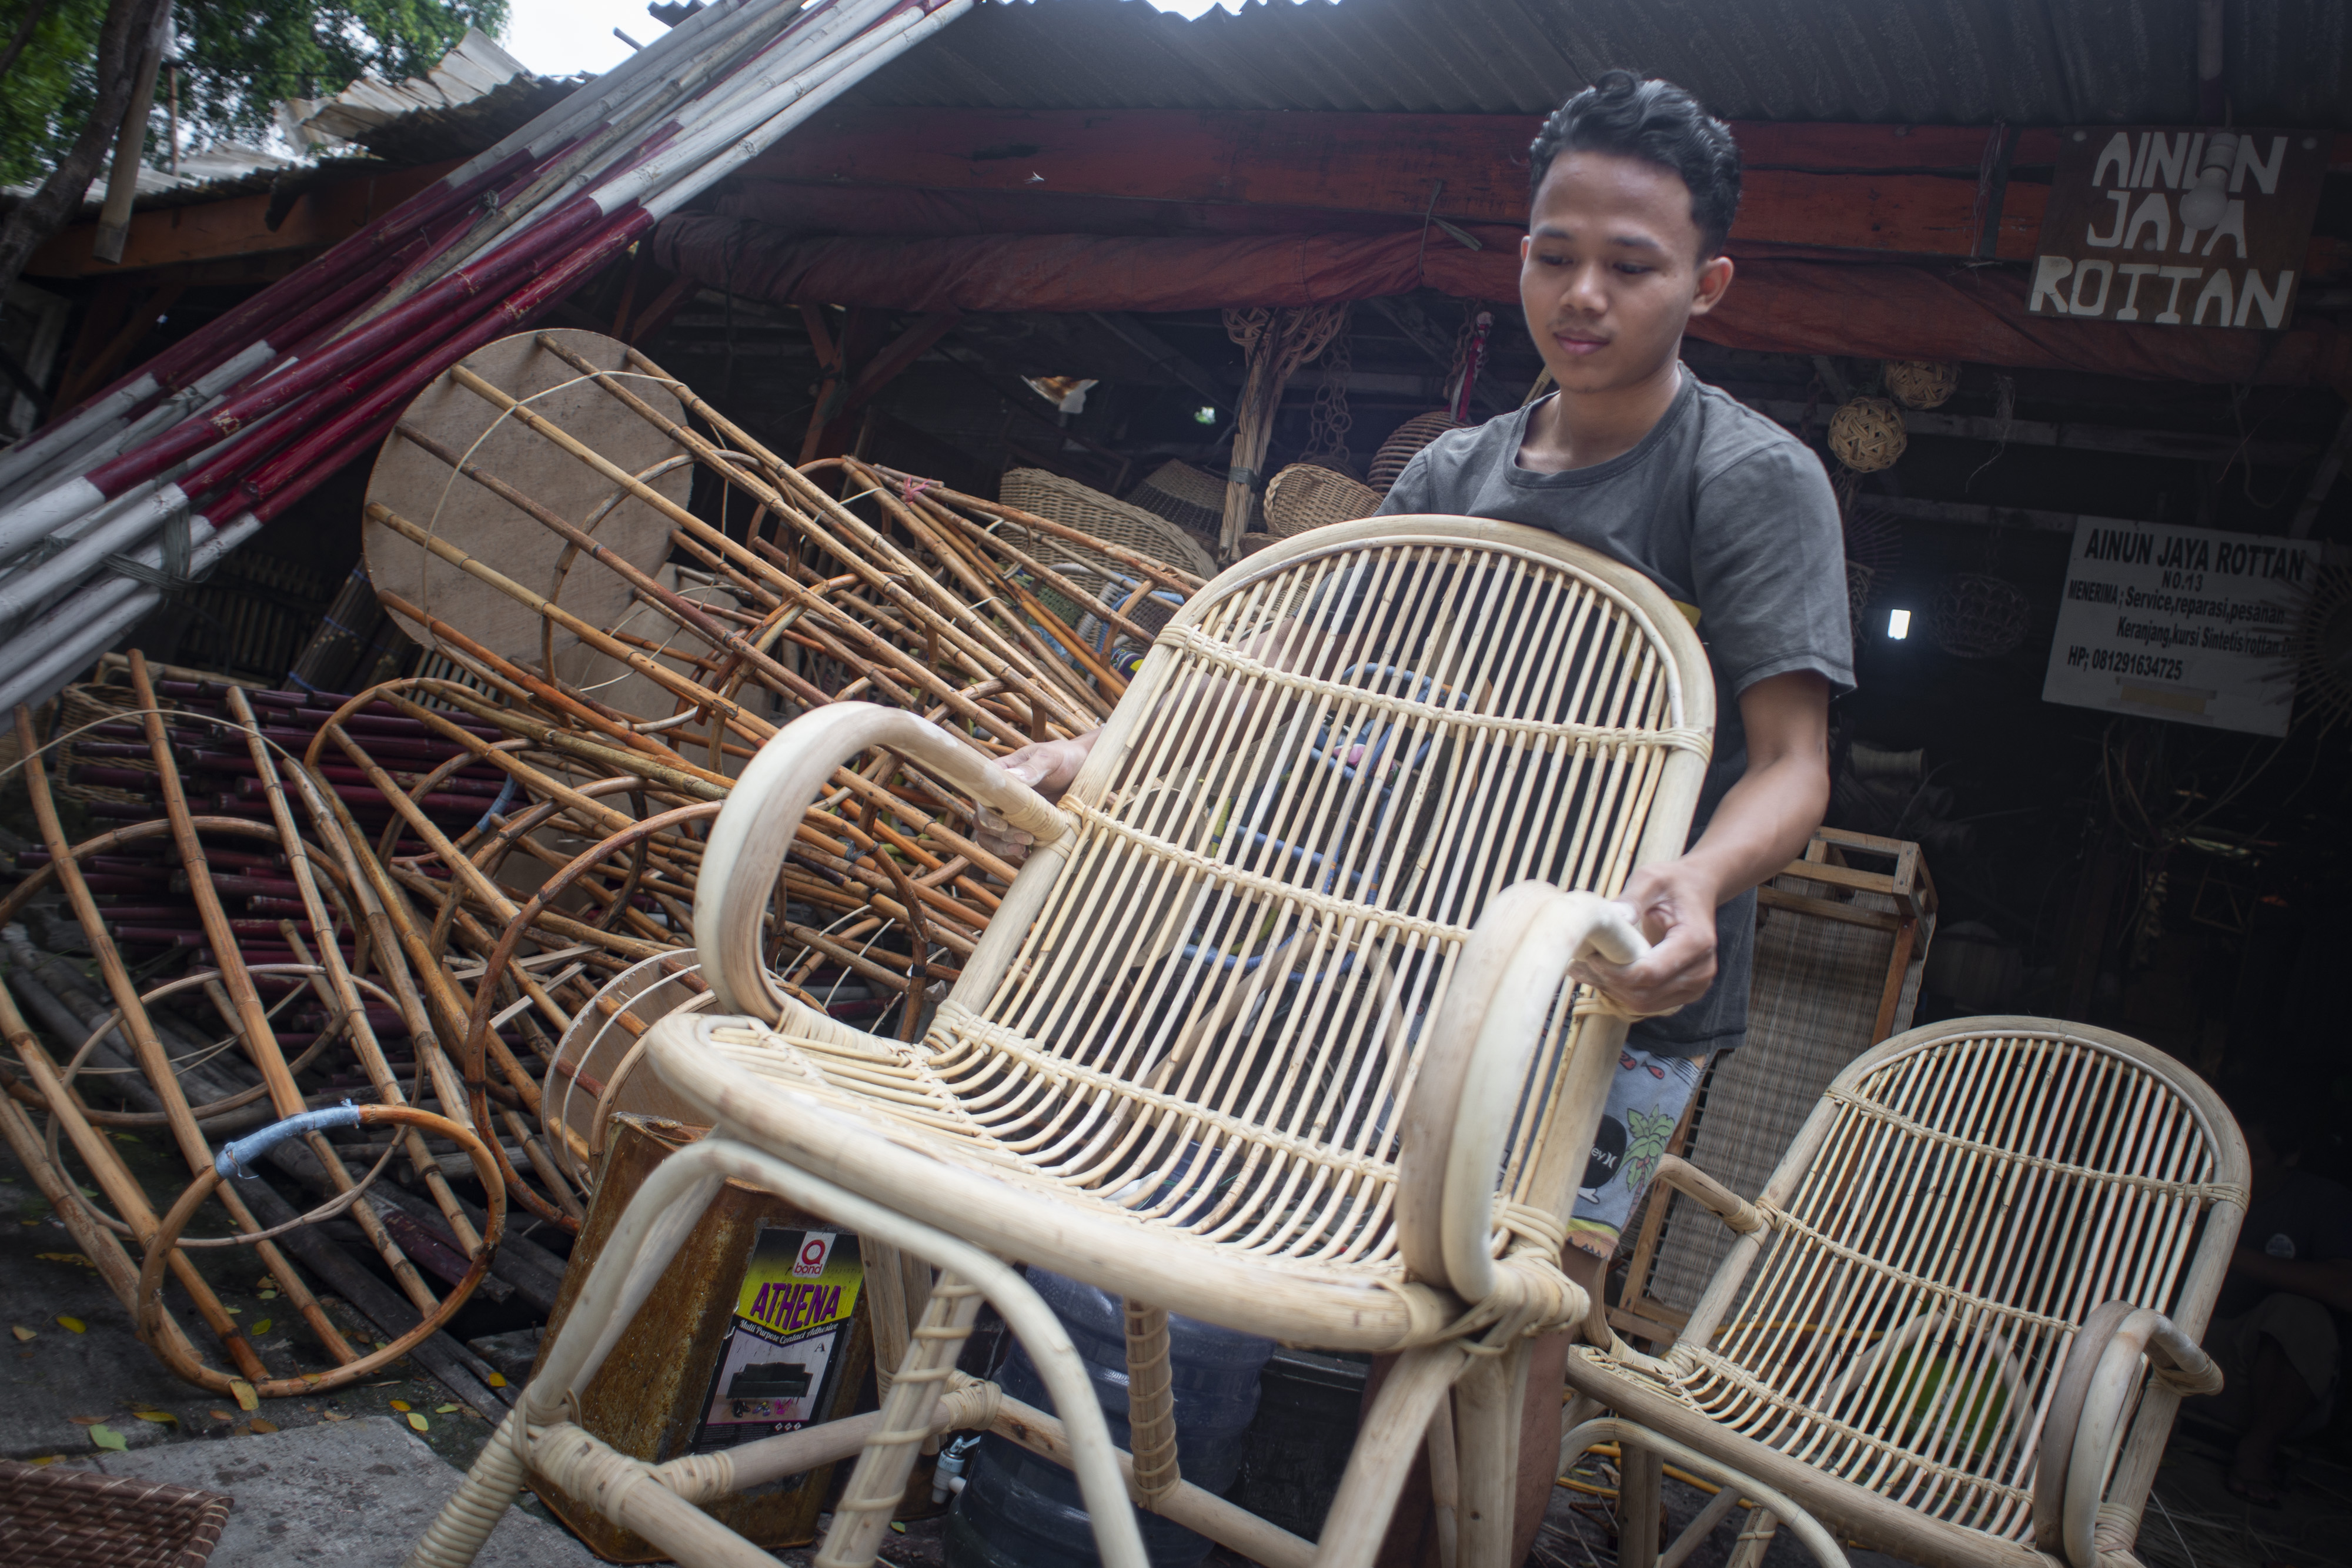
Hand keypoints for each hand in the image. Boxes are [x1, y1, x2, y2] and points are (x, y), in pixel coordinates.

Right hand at [975, 731, 1096, 865]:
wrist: (1086, 769)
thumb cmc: (1066, 757)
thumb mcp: (1051, 758)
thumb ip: (1032, 767)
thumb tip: (1012, 778)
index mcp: (1001, 775)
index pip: (981, 797)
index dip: (985, 814)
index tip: (1002, 825)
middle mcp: (1001, 796)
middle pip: (982, 821)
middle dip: (999, 834)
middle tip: (1025, 838)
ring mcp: (1011, 813)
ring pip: (991, 836)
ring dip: (1002, 846)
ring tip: (1023, 848)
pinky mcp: (1024, 826)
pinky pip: (1009, 842)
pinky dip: (1015, 851)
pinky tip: (1028, 853)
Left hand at [1569, 858, 1720, 1015]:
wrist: (1696, 891)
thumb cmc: (1673, 883)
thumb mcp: (1651, 879)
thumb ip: (1632, 898)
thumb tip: (1611, 917)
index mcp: (1695, 941)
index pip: (1650, 972)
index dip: (1615, 971)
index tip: (1590, 956)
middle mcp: (1701, 970)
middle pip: (1645, 994)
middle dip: (1609, 982)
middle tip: (1579, 964)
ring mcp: (1695, 985)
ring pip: (1644, 1004)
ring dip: (1611, 990)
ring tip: (1584, 969)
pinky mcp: (1684, 992)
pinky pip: (1648, 1002)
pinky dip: (1621, 992)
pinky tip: (1601, 974)